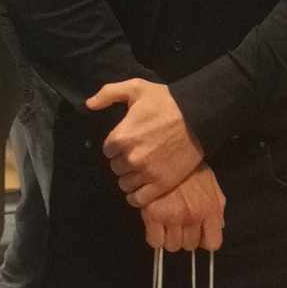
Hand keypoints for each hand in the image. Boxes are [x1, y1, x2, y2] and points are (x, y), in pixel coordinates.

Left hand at [86, 78, 202, 204]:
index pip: (107, 150)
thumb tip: (89, 104)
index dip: (116, 145)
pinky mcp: (162, 184)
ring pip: (125, 184)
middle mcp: (131, 158)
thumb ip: (108, 94)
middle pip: (116, 167)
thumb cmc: (166, 101)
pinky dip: (136, 196)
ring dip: (130, 178)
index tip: (127, 141)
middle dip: (123, 161)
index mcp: (121, 136)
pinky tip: (140, 188)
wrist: (197, 116)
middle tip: (136, 153)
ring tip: (140, 169)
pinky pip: (139, 199)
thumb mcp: (135, 88)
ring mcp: (147, 173)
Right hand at [139, 166, 225, 253]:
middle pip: (189, 245)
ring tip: (166, 222)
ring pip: (172, 246)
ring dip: (169, 237)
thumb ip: (217, 206)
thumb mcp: (211, 183)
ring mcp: (173, 217)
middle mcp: (193, 216)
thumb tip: (219, 225)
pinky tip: (155, 223)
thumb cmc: (187, 166)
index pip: (212, 243)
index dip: (204, 240)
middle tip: (178, 223)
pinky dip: (155, 237)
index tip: (198, 235)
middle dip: (184, 237)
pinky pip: (155, 241)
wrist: (165, 149)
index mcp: (210, 209)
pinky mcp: (153, 215)